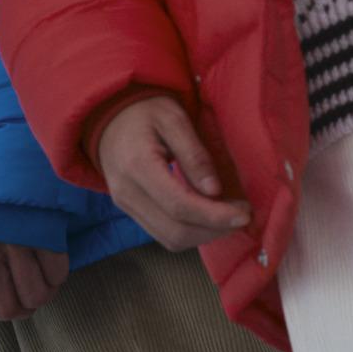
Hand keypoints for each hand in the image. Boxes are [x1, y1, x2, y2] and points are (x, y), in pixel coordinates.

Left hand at [0, 237, 68, 320]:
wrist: (7, 152)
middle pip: (5, 309)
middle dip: (19, 309)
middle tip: (24, 296)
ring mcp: (16, 240)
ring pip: (35, 297)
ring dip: (42, 294)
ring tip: (40, 281)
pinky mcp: (44, 231)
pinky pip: (57, 273)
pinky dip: (57, 275)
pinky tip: (50, 263)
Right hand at [94, 95, 252, 250]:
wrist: (108, 117)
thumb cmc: (144, 112)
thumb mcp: (174, 119)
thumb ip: (194, 154)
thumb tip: (214, 190)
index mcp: (137, 165)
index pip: (179, 205)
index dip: (215, 215)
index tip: (244, 213)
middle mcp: (126, 193)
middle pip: (176, 231)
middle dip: (214, 229)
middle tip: (242, 215)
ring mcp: (125, 206)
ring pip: (170, 239)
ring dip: (205, 235)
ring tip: (229, 217)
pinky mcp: (130, 211)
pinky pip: (163, 234)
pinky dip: (191, 232)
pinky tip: (209, 217)